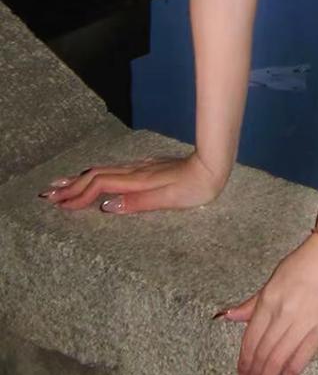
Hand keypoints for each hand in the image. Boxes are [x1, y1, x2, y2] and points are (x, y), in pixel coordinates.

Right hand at [38, 151, 225, 213]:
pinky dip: (95, 175)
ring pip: (102, 171)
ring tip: (61, 185)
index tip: (59, 205)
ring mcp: (139, 168)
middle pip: (94, 176)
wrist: (212, 167)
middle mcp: (133, 172)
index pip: (99, 186)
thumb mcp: (167, 200)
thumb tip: (106, 207)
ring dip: (80, 179)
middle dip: (70, 186)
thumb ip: (137, 202)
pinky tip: (93, 178)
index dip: (78, 195)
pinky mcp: (145, 168)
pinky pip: (112, 170)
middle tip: (48, 195)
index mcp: (136, 181)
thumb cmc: (193, 189)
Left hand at [215, 234, 317, 374]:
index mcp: (269, 300)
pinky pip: (304, 355)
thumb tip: (227, 317)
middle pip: (264, 351)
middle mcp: (283, 313)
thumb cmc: (305, 262)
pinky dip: (292, 371)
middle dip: (255, 374)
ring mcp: (304, 322)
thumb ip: (253, 303)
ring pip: (280, 357)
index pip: (251, 338)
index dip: (245, 360)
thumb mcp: (275, 278)